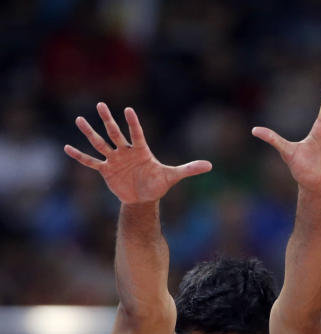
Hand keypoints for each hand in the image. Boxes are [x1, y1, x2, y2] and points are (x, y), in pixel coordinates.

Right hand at [64, 103, 210, 204]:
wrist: (144, 198)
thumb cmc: (157, 183)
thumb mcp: (173, 176)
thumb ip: (189, 169)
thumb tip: (210, 165)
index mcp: (141, 150)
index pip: (137, 133)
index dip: (134, 123)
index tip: (130, 110)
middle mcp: (126, 151)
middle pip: (115, 133)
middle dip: (109, 120)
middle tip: (101, 105)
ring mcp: (114, 159)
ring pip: (101, 143)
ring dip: (90, 133)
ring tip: (80, 119)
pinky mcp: (106, 170)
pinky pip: (91, 162)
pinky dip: (80, 156)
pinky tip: (67, 147)